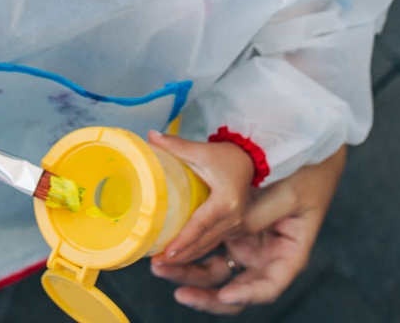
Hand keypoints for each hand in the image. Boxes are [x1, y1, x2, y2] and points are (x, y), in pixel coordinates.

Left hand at [148, 131, 254, 265]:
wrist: (248, 160)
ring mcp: (234, 225)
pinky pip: (211, 243)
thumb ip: (176, 145)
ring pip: (207, 247)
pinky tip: (178, 257)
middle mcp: (232, 218)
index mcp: (225, 201)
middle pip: (203, 242)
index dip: (184, 240)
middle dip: (180, 256)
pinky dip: (194, 251)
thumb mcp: (202, 150)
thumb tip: (150, 135)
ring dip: (186, 258)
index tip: (167, 252)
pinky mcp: (231, 227)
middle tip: (156, 263)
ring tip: (162, 264)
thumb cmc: (226, 156)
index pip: (201, 225)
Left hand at [150, 148, 345, 313]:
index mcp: (290, 254)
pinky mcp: (232, 230)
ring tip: (161, 266)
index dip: (248, 294)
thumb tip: (225, 225)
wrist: (305, 147)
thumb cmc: (310, 172)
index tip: (225, 294)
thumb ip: (257, 213)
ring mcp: (248, 245)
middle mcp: (267, 257)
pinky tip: (170, 249)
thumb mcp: (289, 192)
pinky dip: (190, 250)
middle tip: (178, 288)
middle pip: (236, 288)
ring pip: (216, 271)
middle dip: (204, 293)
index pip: (269, 286)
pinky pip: (209, 247)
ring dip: (188, 272)